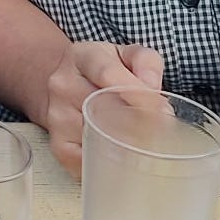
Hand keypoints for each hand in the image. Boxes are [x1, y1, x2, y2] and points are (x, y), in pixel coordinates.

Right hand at [44, 41, 163, 177]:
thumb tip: (151, 86)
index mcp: (82, 56)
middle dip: (138, 125)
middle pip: (103, 109)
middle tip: (161, 134)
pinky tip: (121, 161)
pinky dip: (106, 165)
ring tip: (145, 148)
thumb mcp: (126, 54)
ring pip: (95, 137)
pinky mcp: (58, 143)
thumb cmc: (103, 69)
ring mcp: (57, 115)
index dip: (138, 94)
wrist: (67, 83)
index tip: (163, 111)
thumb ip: (146, 62)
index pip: (108, 73)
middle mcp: (63, 84)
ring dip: (125, 147)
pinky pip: (82, 161)